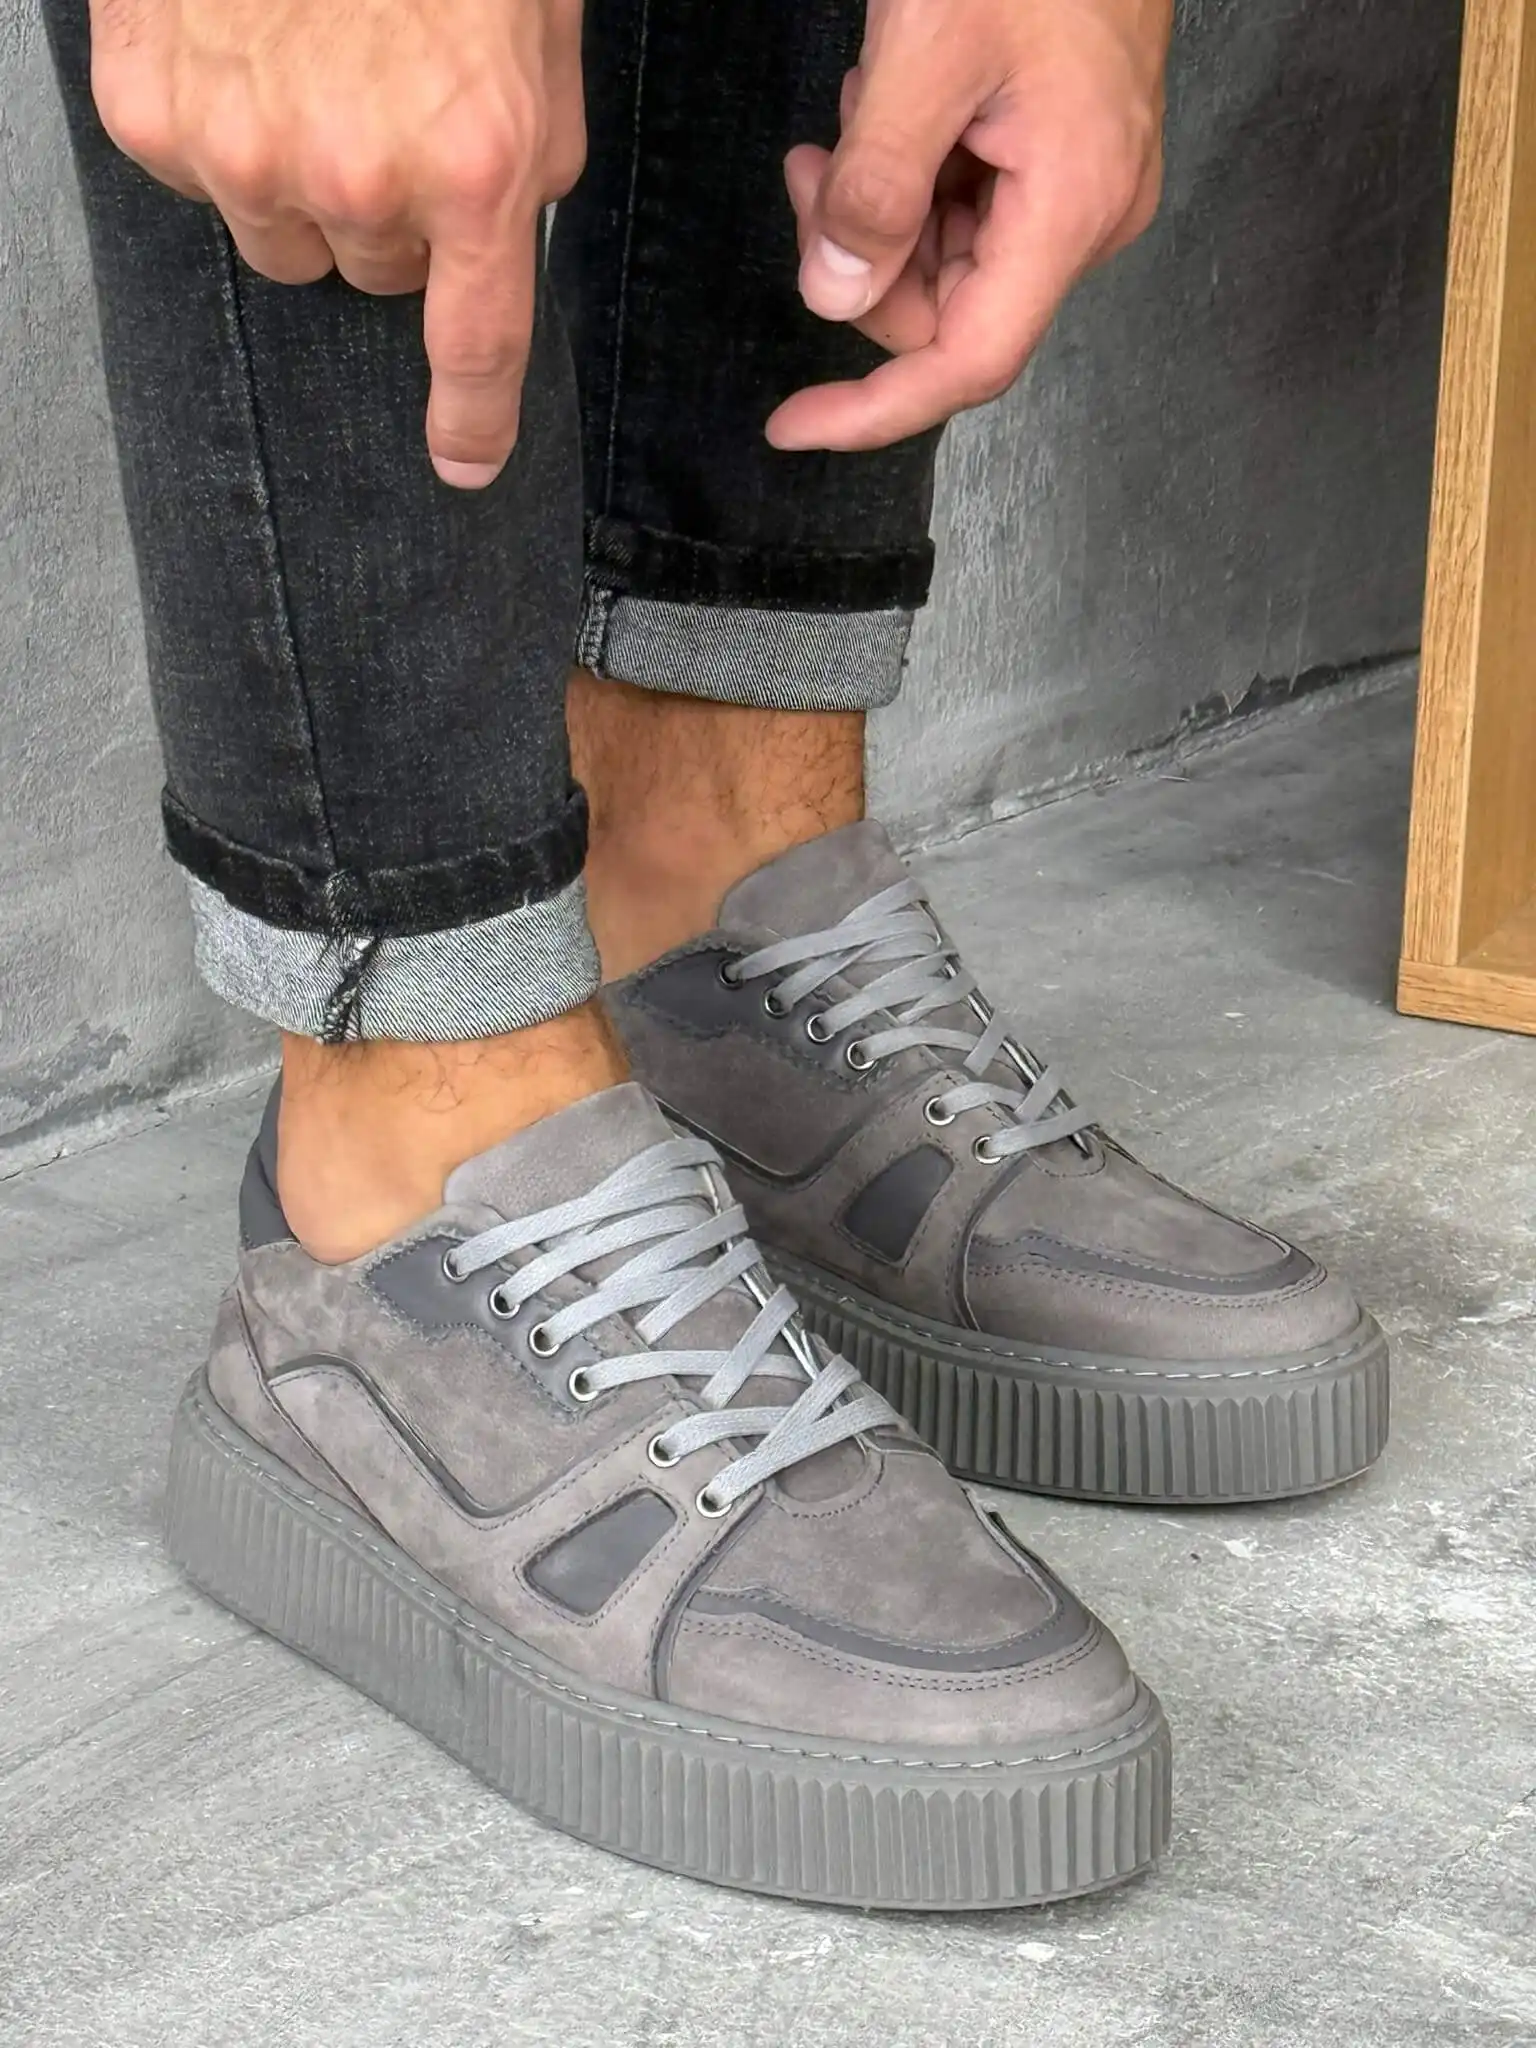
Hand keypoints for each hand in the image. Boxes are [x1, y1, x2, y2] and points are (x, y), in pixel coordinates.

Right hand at [89, 0, 584, 485]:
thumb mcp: (536, 46)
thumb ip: (523, 163)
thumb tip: (492, 249)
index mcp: (474, 162)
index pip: (478, 341)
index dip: (475, 414)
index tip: (467, 460)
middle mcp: (356, 176)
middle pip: (373, 275)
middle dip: (390, 210)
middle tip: (386, 102)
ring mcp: (240, 149)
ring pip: (282, 236)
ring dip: (300, 176)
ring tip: (309, 59)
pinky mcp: (150, 109)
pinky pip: (197, 173)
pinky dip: (221, 120)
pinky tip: (242, 40)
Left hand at [768, 0, 1170, 451]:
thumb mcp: (927, 49)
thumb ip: (874, 186)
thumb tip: (833, 296)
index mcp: (1072, 207)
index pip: (967, 362)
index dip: (875, 406)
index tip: (792, 425)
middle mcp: (1090, 216)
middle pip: (948, 311)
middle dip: (862, 262)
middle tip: (808, 171)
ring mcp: (1080, 186)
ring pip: (950, 260)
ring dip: (880, 210)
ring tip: (858, 110)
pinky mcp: (1063, 154)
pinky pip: (969, 206)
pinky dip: (911, 175)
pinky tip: (896, 100)